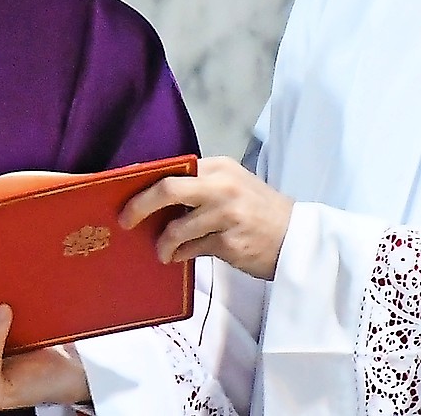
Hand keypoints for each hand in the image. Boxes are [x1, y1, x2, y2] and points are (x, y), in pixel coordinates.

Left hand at [119, 155, 293, 279]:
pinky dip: (181, 254)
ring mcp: (227, 214)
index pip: (172, 169)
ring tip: (162, 251)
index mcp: (219, 167)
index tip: (123, 195)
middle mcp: (222, 186)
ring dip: (163, 243)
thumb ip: (198, 186)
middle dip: (139, 206)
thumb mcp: (231, 186)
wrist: (301, 240)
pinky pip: (192, 248)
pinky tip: (181, 257)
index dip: (143, 182)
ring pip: (177, 227)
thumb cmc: (259, 213)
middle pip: (167, 189)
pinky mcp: (230, 241)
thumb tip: (150, 194)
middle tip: (125, 221)